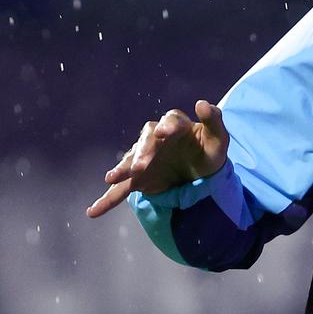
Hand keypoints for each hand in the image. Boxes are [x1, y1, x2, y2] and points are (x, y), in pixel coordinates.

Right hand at [85, 100, 229, 217]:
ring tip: (112, 178)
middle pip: (146, 140)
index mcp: (176, 125)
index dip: (166, 126)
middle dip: (143, 151)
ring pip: (130, 162)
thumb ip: (214, 120)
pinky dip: (108, 200)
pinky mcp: (139, 178)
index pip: (169, 121)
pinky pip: (121, 189)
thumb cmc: (210, 151)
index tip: (163, 133)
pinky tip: (93, 211)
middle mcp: (156, 139)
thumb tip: (201, 103)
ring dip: (122, 169)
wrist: (203, 174)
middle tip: (141, 165)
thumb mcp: (219, 138)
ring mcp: (144, 158)